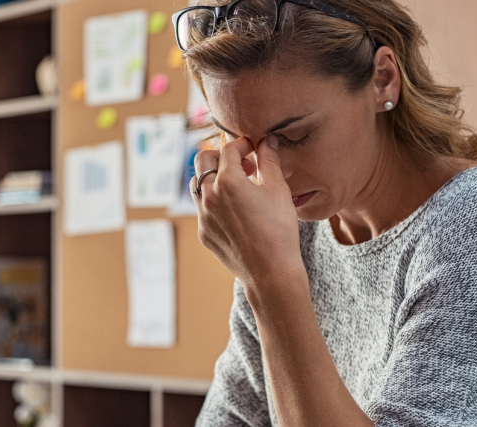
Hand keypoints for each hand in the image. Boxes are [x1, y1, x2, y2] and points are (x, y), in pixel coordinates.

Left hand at [192, 136, 303, 293]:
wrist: (271, 272)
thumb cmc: (279, 230)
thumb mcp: (278, 190)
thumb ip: (270, 161)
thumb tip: (267, 140)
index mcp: (228, 181)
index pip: (228, 149)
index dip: (242, 144)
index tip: (254, 149)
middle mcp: (209, 196)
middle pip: (202, 159)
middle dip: (221, 156)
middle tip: (243, 164)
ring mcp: (203, 216)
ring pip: (197, 184)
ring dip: (213, 177)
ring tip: (237, 186)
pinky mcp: (203, 232)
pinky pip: (202, 208)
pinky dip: (214, 200)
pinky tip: (236, 210)